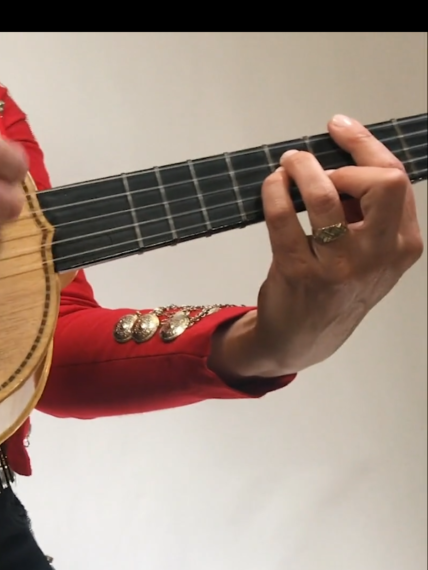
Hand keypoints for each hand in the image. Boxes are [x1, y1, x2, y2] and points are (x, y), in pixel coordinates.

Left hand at [210, 114, 423, 379]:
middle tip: (313, 163)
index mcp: (403, 245)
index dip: (366, 146)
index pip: (397, 180)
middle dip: (344, 161)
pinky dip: (274, 192)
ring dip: (301, 170)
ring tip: (287, 165)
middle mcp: (378, 256)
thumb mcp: (371, 252)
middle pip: (380, 182)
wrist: (303, 338)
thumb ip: (369, 210)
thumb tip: (341, 152)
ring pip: (325, 196)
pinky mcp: (300, 273)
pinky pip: (284, 218)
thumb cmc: (335, 285)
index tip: (339, 127)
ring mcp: (340, 267)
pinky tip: (271, 187)